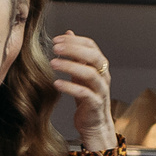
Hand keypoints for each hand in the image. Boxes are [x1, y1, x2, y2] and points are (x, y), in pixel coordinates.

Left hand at [50, 32, 116, 150]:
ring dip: (70, 66)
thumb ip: (76, 53)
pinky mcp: (95, 104)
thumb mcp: (81, 72)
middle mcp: (103, 75)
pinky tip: (56, 83)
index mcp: (100, 65)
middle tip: (55, 48)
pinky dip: (70, 87)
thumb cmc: (86, 96)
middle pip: (93, 56)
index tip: (56, 39)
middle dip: (73, 49)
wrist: (94, 123)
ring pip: (89, 73)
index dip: (74, 40)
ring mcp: (100, 90)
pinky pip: (84, 93)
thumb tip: (68, 32)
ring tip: (52, 63)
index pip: (90, 45)